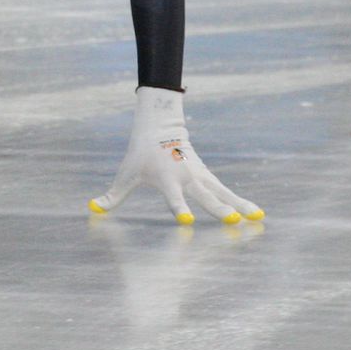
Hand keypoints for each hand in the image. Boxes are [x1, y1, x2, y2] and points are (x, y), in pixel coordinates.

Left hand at [90, 86, 263, 224]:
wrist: (160, 127)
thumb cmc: (141, 154)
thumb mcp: (126, 174)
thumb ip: (113, 195)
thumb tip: (92, 209)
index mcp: (166, 179)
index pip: (173, 198)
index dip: (178, 208)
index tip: (186, 220)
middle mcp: (186, 178)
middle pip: (204, 196)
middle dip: (218, 209)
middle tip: (231, 222)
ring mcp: (200, 176)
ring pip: (223, 193)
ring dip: (240, 205)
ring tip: (258, 219)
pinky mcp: (208, 176)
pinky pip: (226, 191)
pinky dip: (241, 201)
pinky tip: (255, 215)